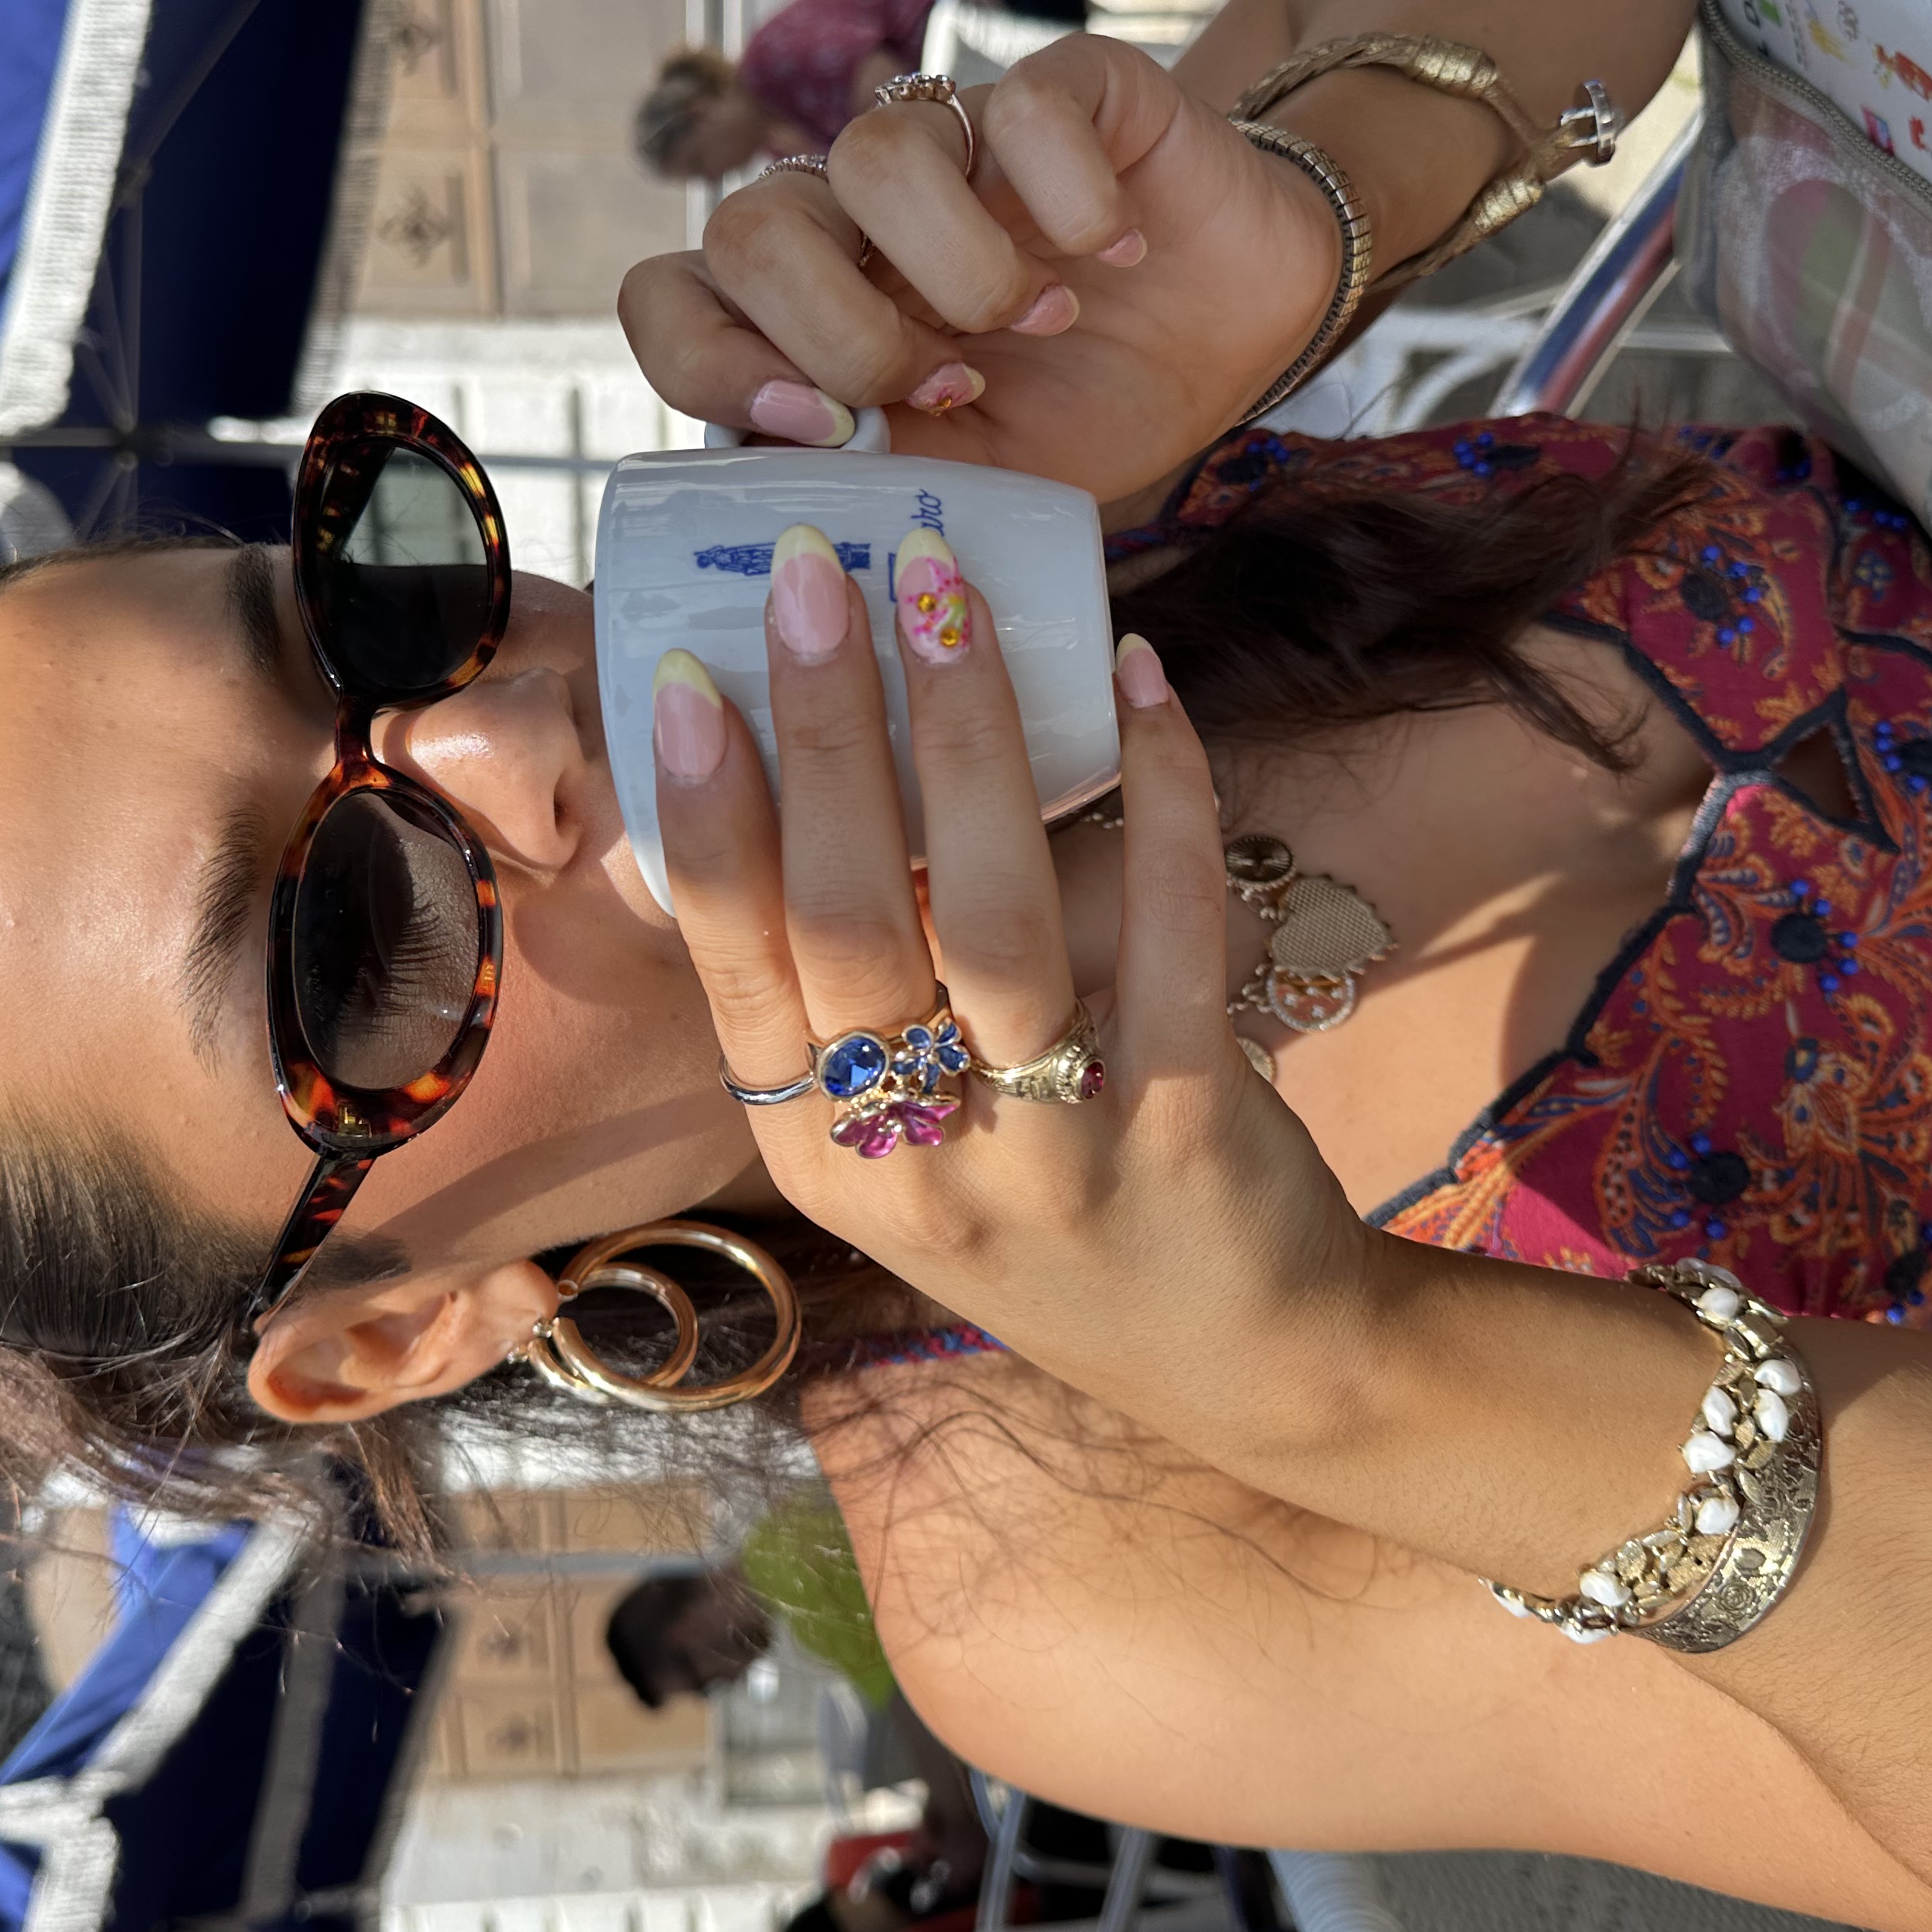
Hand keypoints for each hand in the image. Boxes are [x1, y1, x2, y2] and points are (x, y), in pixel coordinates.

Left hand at [617, 36, 1341, 506]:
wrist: (1234, 332)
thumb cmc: (1085, 406)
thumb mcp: (974, 480)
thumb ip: (874, 477)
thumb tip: (779, 499)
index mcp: (805, 309)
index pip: (663, 298)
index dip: (707, 362)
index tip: (814, 427)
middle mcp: (853, 217)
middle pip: (745, 226)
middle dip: (840, 334)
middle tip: (952, 387)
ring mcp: (949, 142)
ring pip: (868, 156)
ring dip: (961, 272)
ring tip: (1046, 320)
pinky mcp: (1058, 90)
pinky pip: (1022, 109)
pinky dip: (1073, 198)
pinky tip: (1115, 243)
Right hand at [647, 523, 1384, 1468]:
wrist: (1239, 1359)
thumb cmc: (1041, 1204)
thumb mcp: (901, 1140)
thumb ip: (850, 994)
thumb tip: (808, 762)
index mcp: (820, 1150)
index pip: (739, 969)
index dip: (708, 819)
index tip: (692, 677)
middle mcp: (916, 1161)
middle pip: (851, 922)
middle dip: (825, 731)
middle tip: (815, 572)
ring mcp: (1056, 1147)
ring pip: (997, 916)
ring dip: (969, 734)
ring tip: (946, 594)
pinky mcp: (1191, 1120)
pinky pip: (1170, 927)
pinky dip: (1156, 793)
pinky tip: (1138, 679)